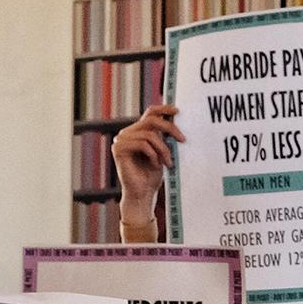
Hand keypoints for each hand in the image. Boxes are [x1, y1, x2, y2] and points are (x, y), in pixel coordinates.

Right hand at [110, 104, 183, 227]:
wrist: (143, 194)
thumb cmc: (152, 175)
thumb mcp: (162, 152)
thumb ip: (164, 137)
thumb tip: (175, 121)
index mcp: (137, 132)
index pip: (150, 113)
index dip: (163, 109)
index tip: (178, 111)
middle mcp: (127, 133)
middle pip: (151, 120)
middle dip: (170, 129)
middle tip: (183, 140)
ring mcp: (121, 140)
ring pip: (149, 134)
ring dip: (163, 149)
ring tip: (168, 162)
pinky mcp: (119, 149)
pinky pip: (142, 144)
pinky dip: (153, 155)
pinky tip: (155, 165)